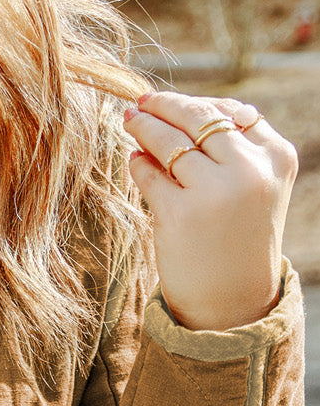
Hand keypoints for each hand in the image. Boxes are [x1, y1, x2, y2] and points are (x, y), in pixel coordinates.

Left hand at [123, 89, 297, 330]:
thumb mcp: (253, 190)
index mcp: (276, 157)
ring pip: (171, 141)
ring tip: (129, 121)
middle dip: (166, 105)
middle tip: (141, 102)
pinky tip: (133, 158)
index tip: (174, 102)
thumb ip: (232, 152)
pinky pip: (151, 174)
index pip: (234, 112)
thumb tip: (179, 111)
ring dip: (145, 127)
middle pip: (200, 118)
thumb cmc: (238, 241)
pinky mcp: (180, 214)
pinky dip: (138, 162)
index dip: (199, 104)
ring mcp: (215, 192)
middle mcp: (250, 170)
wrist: (231, 304)